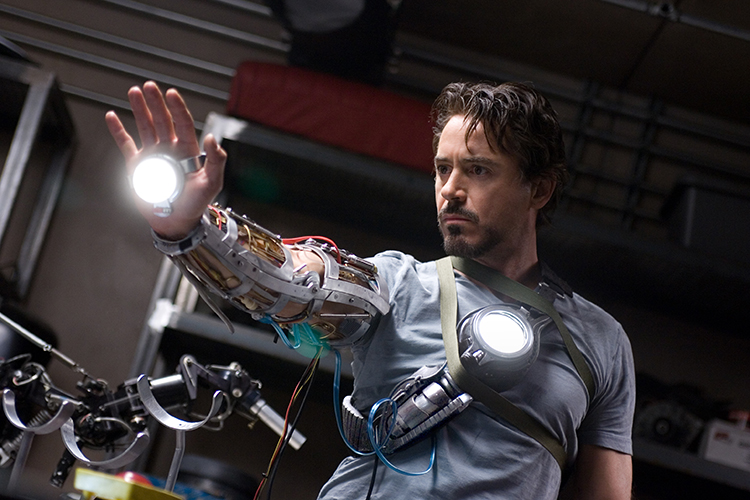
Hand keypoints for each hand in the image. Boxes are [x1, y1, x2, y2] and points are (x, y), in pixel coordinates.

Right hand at [106, 81, 226, 239]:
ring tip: (134, 91)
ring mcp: (153, 155)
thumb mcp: (212, 183)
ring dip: (139, 109)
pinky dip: (118, 131)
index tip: (171, 94)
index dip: (178, 108)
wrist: (176, 221)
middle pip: (163, 120)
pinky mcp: (138, 165)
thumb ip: (216, 160)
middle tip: (149, 86)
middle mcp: (170, 148)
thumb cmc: (196, 203)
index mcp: (188, 150)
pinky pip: (126, 144)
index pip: (183, 123)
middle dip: (156, 103)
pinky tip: (112, 116)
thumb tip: (212, 138)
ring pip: (145, 126)